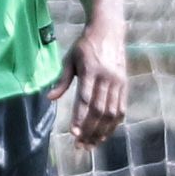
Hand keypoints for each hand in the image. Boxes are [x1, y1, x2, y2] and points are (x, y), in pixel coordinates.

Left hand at [48, 21, 126, 149]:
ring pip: (111, 113)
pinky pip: (121, 109)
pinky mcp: (125, 85)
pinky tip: (105, 134)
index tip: (74, 133)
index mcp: (91, 70)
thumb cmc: (85, 45)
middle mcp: (107, 77)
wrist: (109, 29)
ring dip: (102, 131)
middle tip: (80, 146)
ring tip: (91, 145)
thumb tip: (49, 98)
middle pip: (99, 110)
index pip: (85, 99)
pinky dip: (114, 124)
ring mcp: (118, 82)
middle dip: (90, 130)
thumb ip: (62, 80)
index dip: (80, 117)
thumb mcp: (70, 58)